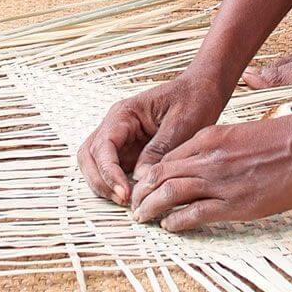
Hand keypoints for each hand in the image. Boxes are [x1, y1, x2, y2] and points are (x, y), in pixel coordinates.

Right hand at [78, 75, 231, 205]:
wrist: (202, 90)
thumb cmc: (193, 100)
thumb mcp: (180, 125)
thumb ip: (158, 151)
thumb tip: (139, 178)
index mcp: (124, 114)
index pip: (103, 146)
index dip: (109, 172)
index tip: (125, 192)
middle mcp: (115, 125)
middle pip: (89, 157)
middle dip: (101, 181)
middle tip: (124, 200)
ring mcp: (120, 138)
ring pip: (95, 164)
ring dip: (104, 184)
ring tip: (126, 201)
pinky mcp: (129, 150)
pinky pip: (112, 168)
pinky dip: (115, 183)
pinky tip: (133, 194)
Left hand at [128, 110, 291, 231]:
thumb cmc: (289, 139)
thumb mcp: (245, 135)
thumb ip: (223, 149)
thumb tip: (210, 167)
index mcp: (211, 137)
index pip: (167, 158)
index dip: (151, 175)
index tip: (144, 186)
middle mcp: (209, 158)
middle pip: (160, 176)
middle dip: (142, 193)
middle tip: (134, 207)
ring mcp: (220, 181)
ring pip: (169, 194)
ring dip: (150, 208)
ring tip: (142, 219)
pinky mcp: (235, 203)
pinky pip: (193, 214)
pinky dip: (175, 221)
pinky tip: (169, 226)